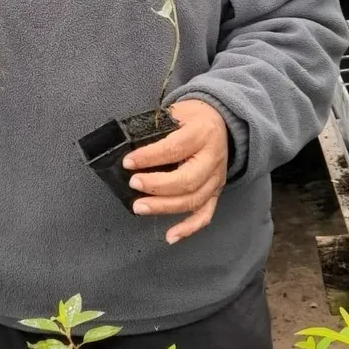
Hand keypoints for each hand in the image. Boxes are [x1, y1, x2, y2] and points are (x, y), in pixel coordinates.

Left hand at [123, 99, 228, 243]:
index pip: (174, 149)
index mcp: (202, 133)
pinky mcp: (216, 192)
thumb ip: (157, 128)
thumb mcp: (177, 112)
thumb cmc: (193, 118)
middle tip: (133, 184)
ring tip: (139, 207)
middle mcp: (213, 158)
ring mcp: (216, 179)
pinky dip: (189, 228)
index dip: (149, 157)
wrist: (222, 121)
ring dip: (165, 207)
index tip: (128, 162)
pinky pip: (205, 214)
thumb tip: (127, 146)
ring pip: (193, 200)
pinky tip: (170, 236)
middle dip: (157, 186)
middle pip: (187, 180)